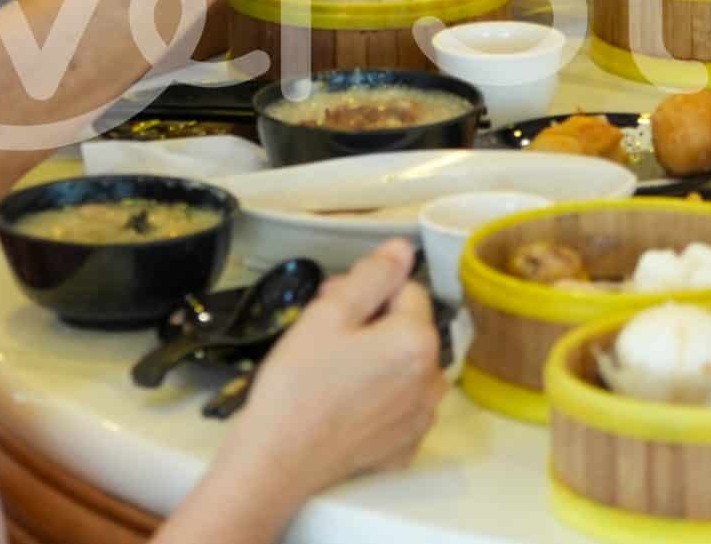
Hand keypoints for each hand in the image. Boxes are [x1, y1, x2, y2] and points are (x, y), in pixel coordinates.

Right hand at [216, 239, 444, 503]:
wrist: (277, 462)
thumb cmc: (297, 383)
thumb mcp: (328, 315)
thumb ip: (372, 276)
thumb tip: (403, 248)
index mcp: (417, 340)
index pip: (406, 290)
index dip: (368, 290)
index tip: (332, 305)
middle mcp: (433, 379)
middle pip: (408, 329)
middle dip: (373, 323)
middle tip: (324, 336)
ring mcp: (422, 418)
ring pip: (406, 367)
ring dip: (379, 359)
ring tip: (333, 371)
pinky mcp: (406, 447)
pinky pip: (400, 405)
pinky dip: (380, 398)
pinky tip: (345, 403)